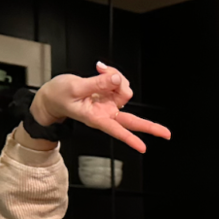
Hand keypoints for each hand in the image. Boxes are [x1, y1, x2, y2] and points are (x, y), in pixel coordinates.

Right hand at [31, 63, 170, 152]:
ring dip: (117, 78)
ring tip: (100, 70)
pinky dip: (113, 75)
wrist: (52, 96)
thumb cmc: (58, 96)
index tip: (143, 148)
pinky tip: (101, 70)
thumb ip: (97, 84)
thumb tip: (118, 80)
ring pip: (125, 91)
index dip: (130, 139)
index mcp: (96, 118)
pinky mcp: (109, 95)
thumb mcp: (75, 87)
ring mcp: (109, 104)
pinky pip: (119, 83)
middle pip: (132, 120)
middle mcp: (106, 113)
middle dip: (150, 126)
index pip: (117, 130)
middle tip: (166, 134)